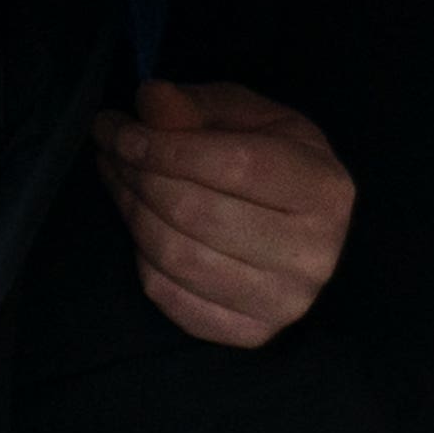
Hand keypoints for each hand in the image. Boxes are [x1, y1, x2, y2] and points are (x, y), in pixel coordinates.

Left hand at [96, 81, 356, 347]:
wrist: (306, 231)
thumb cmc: (277, 164)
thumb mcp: (249, 119)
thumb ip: (199, 107)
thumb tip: (149, 99)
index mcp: (324, 189)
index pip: (234, 166)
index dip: (165, 147)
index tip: (119, 129)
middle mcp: (313, 253)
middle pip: (197, 213)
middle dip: (138, 176)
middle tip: (109, 149)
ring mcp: (283, 301)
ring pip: (178, 257)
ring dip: (131, 213)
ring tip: (117, 179)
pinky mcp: (251, 333)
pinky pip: (171, 298)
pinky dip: (142, 259)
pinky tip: (141, 228)